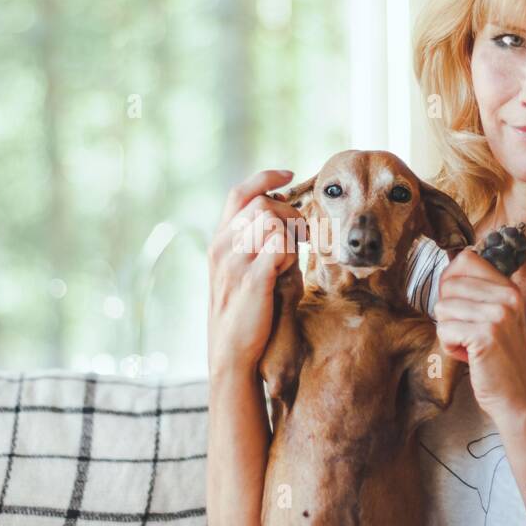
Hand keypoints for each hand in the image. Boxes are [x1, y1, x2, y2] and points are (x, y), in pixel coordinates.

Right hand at [207, 169, 307, 378]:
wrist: (230, 351)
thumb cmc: (244, 311)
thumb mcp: (244, 269)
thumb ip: (260, 243)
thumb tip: (291, 219)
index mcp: (220, 240)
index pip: (240, 193)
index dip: (266, 177)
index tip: (289, 174)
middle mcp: (223, 246)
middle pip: (262, 203)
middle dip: (291, 212)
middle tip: (304, 234)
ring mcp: (236, 262)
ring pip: (271, 220)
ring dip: (292, 234)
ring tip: (294, 255)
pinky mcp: (253, 279)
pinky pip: (280, 246)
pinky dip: (291, 252)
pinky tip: (288, 269)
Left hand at [434, 249, 525, 419]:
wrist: (519, 397)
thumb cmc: (501, 360)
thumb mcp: (498, 318)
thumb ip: (478, 294)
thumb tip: (446, 273)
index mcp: (509, 288)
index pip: (466, 259)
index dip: (451, 281)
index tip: (459, 306)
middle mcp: (507, 297)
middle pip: (449, 284)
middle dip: (448, 312)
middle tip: (468, 333)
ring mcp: (498, 315)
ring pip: (442, 307)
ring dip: (448, 332)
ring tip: (471, 346)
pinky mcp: (485, 335)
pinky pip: (444, 330)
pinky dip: (450, 347)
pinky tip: (470, 356)